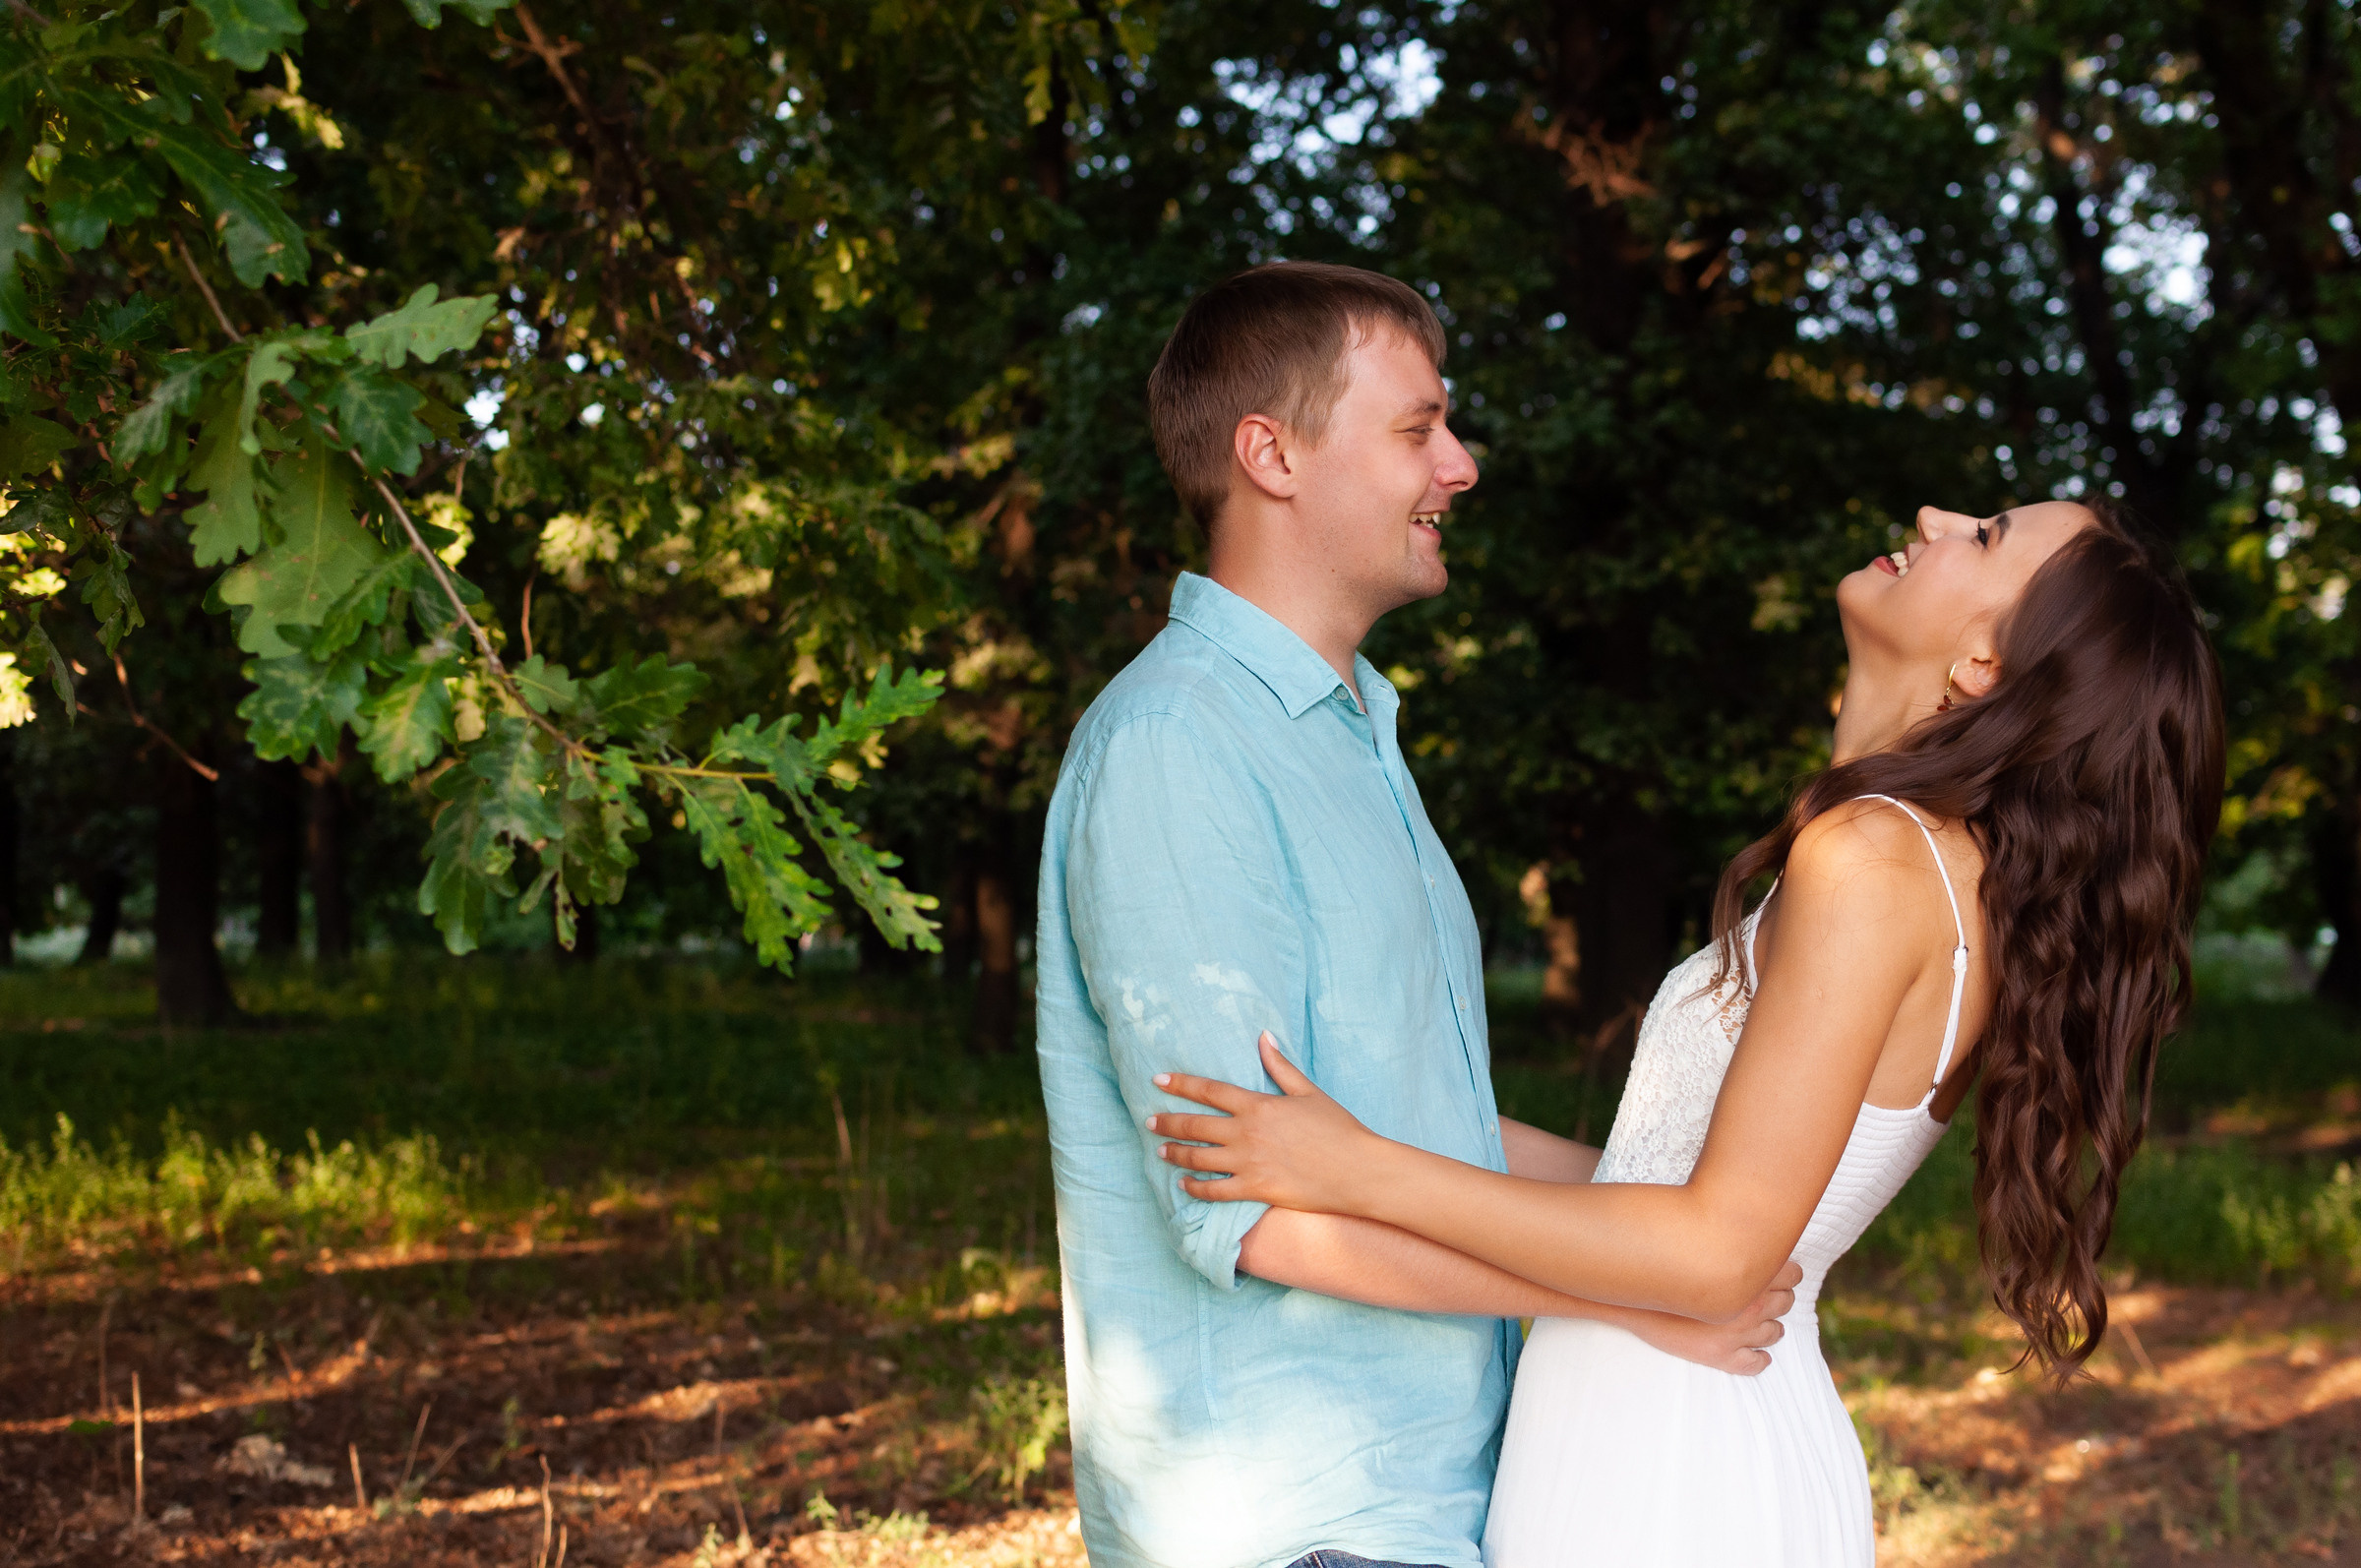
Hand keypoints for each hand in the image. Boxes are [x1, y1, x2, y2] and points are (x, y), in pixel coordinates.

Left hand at [1149, 1034, 1381, 1214]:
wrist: (1358, 1170)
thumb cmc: (1338, 1128)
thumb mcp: (1308, 1092)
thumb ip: (1280, 1066)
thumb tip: (1264, 1036)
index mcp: (1258, 1105)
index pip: (1209, 1091)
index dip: (1181, 1085)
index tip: (1159, 1081)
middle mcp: (1247, 1133)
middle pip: (1195, 1125)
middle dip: (1168, 1121)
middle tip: (1149, 1120)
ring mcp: (1248, 1164)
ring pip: (1198, 1159)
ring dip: (1175, 1153)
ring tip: (1160, 1150)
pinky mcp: (1255, 1190)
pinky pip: (1215, 1191)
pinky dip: (1195, 1189)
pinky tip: (1184, 1186)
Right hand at [1619, 1259, 1801, 1374]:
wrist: (1632, 1299)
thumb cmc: (1663, 1265)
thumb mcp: (1701, 1245)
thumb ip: (1730, 1242)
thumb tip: (1746, 1230)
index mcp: (1750, 1276)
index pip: (1792, 1273)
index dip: (1786, 1272)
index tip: (1777, 1271)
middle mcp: (1752, 1306)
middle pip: (1786, 1302)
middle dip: (1778, 1298)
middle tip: (1761, 1295)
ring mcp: (1740, 1335)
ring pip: (1776, 1333)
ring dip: (1769, 1327)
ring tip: (1753, 1322)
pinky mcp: (1724, 1358)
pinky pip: (1757, 1363)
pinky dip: (1759, 1358)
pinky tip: (1751, 1351)